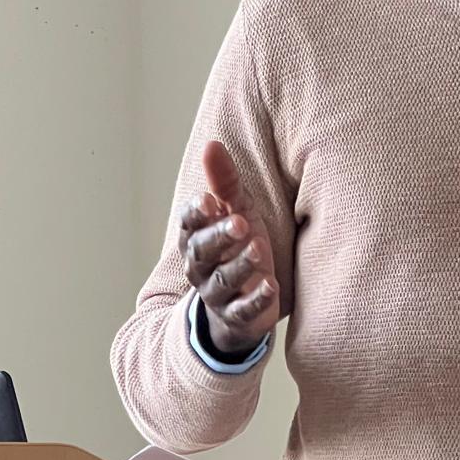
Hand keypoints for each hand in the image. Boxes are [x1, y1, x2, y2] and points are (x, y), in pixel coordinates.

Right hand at [178, 139, 279, 357]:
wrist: (244, 300)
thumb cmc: (238, 246)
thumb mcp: (236, 211)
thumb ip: (224, 182)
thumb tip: (211, 144)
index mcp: (196, 238)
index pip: (188, 224)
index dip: (195, 214)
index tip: (209, 201)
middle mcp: (201, 267)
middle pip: (201, 252)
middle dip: (218, 237)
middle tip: (240, 223)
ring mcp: (218, 294)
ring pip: (222, 280)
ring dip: (239, 265)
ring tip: (257, 249)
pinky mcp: (238, 316)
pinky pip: (242, 311)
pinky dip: (256, 300)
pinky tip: (271, 287)